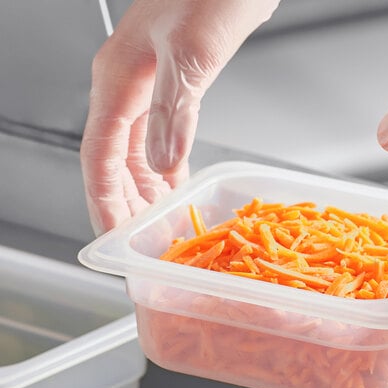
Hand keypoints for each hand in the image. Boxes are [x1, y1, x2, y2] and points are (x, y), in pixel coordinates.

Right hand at [81, 0, 278, 234]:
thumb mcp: (194, 51)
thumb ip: (175, 107)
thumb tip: (163, 162)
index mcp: (118, 80)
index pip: (100, 157)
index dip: (105, 202)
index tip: (113, 238)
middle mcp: (126, 89)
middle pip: (114, 163)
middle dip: (124, 206)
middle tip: (137, 243)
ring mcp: (148, 90)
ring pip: (135, 156)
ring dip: (145, 193)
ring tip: (155, 226)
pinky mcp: (172, 89)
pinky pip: (158, 141)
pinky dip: (165, 171)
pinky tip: (174, 189)